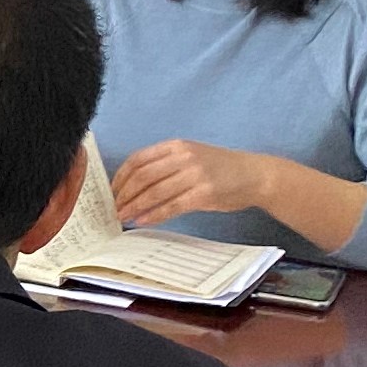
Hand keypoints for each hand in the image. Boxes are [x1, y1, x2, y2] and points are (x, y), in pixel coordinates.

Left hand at [110, 139, 269, 229]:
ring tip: (123, 216)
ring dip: (134, 206)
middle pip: (142, 176)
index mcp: (177, 146)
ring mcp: (194, 174)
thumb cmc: (221, 169)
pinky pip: (171, 206)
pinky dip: (154, 215)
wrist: (255, 175)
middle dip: (123, 194)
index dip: (120, 177)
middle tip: (113, 208)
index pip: (138, 159)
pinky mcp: (204, 193)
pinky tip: (142, 221)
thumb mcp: (192, 158)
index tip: (111, 191)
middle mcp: (184, 157)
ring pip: (154, 192)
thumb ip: (166, 166)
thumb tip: (134, 186)